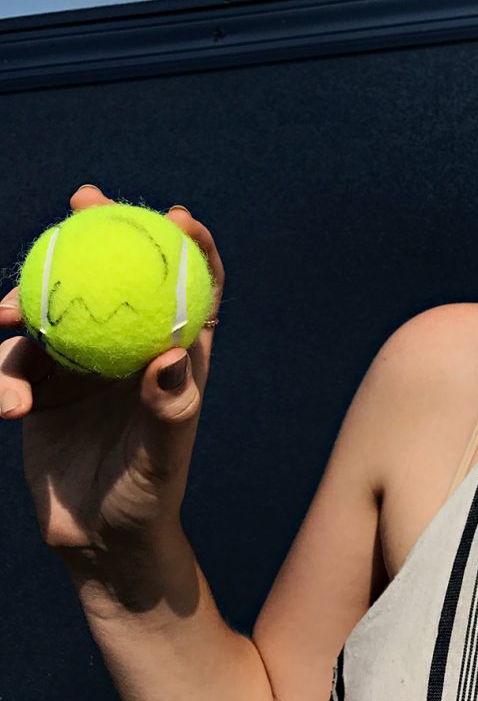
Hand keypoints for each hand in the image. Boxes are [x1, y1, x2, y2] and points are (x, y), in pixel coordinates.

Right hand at [0, 184, 225, 554]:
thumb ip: (169, 407)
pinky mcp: (39, 388)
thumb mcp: (164, 455)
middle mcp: (128, 350)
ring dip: (23, 303)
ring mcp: (81, 367)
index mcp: (175, 357)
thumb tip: (172, 354)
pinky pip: (9, 363)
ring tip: (5, 316)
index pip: (193, 291)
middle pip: (115, 280)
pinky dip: (1, 376)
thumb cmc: (148, 496)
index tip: (178, 216)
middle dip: (98, 232)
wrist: (98, 542)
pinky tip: (7, 406)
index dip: (192, 247)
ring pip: (49, 312)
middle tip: (82, 199)